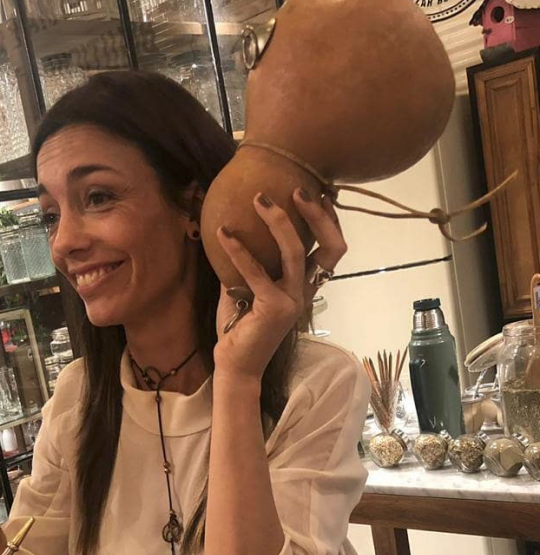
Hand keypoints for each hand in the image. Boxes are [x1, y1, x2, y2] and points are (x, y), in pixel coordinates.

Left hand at [213, 189, 346, 382]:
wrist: (235, 366)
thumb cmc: (238, 328)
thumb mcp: (242, 289)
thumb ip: (244, 265)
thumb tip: (231, 231)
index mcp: (304, 287)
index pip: (331, 250)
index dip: (330, 221)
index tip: (318, 193)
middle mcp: (304, 293)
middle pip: (330, 248)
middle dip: (317, 215)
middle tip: (296, 189)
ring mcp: (292, 301)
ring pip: (296, 252)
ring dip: (278, 222)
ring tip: (259, 199)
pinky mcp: (273, 309)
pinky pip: (256, 272)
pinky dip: (238, 250)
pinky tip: (222, 234)